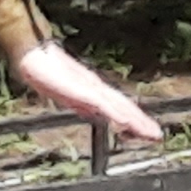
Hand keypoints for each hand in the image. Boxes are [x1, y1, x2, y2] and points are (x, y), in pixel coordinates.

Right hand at [14, 41, 162, 145]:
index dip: (135, 120)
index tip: (148, 132)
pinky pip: (101, 104)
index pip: (119, 107)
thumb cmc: (46, 70)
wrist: (34, 54)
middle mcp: (97, 90)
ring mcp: (90, 89)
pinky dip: (115, 114)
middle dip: (141, 124)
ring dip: (135, 121)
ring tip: (150, 134)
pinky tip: (125, 122)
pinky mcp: (81, 89)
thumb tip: (93, 110)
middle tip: (157, 137)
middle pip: (124, 108)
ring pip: (118, 107)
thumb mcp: (67, 91)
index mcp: (94, 91)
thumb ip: (81, 100)